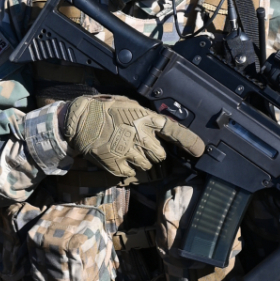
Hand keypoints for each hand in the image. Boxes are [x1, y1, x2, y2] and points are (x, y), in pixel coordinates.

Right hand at [62, 93, 204, 183]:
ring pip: (148, 166)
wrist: (79, 122)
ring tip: (129, 152)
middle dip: (156, 154)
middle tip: (143, 148)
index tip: (199, 150)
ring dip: (142, 163)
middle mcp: (141, 137)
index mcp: (146, 120)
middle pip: (161, 155)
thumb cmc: (104, 110)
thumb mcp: (129, 106)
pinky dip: (129, 171)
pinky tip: (121, 160)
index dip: (190, 142)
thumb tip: (159, 126)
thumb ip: (145, 117)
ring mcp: (130, 153)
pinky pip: (132, 174)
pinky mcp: (118, 166)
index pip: (175, 132)